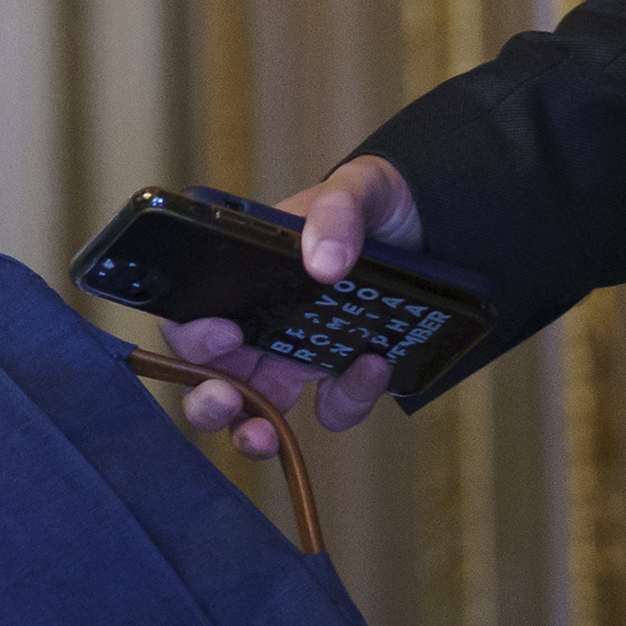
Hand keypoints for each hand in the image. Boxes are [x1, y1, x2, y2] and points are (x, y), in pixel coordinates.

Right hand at [168, 157, 421, 455]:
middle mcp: (262, 324)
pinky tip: (374, 364)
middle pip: (210, 376)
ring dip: (251, 433)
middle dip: (206, 400)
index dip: (190, 334)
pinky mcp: (343, 378)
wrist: (436, 225)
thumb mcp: (358, 187)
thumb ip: (336, 211)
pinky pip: (333, 410)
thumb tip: (324, 264)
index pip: (190, 314)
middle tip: (226, 400)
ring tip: (267, 437)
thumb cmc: (377, 202)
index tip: (224, 332)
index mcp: (245, 278)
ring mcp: (300, 357)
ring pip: (257, 411)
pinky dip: (349, 400)